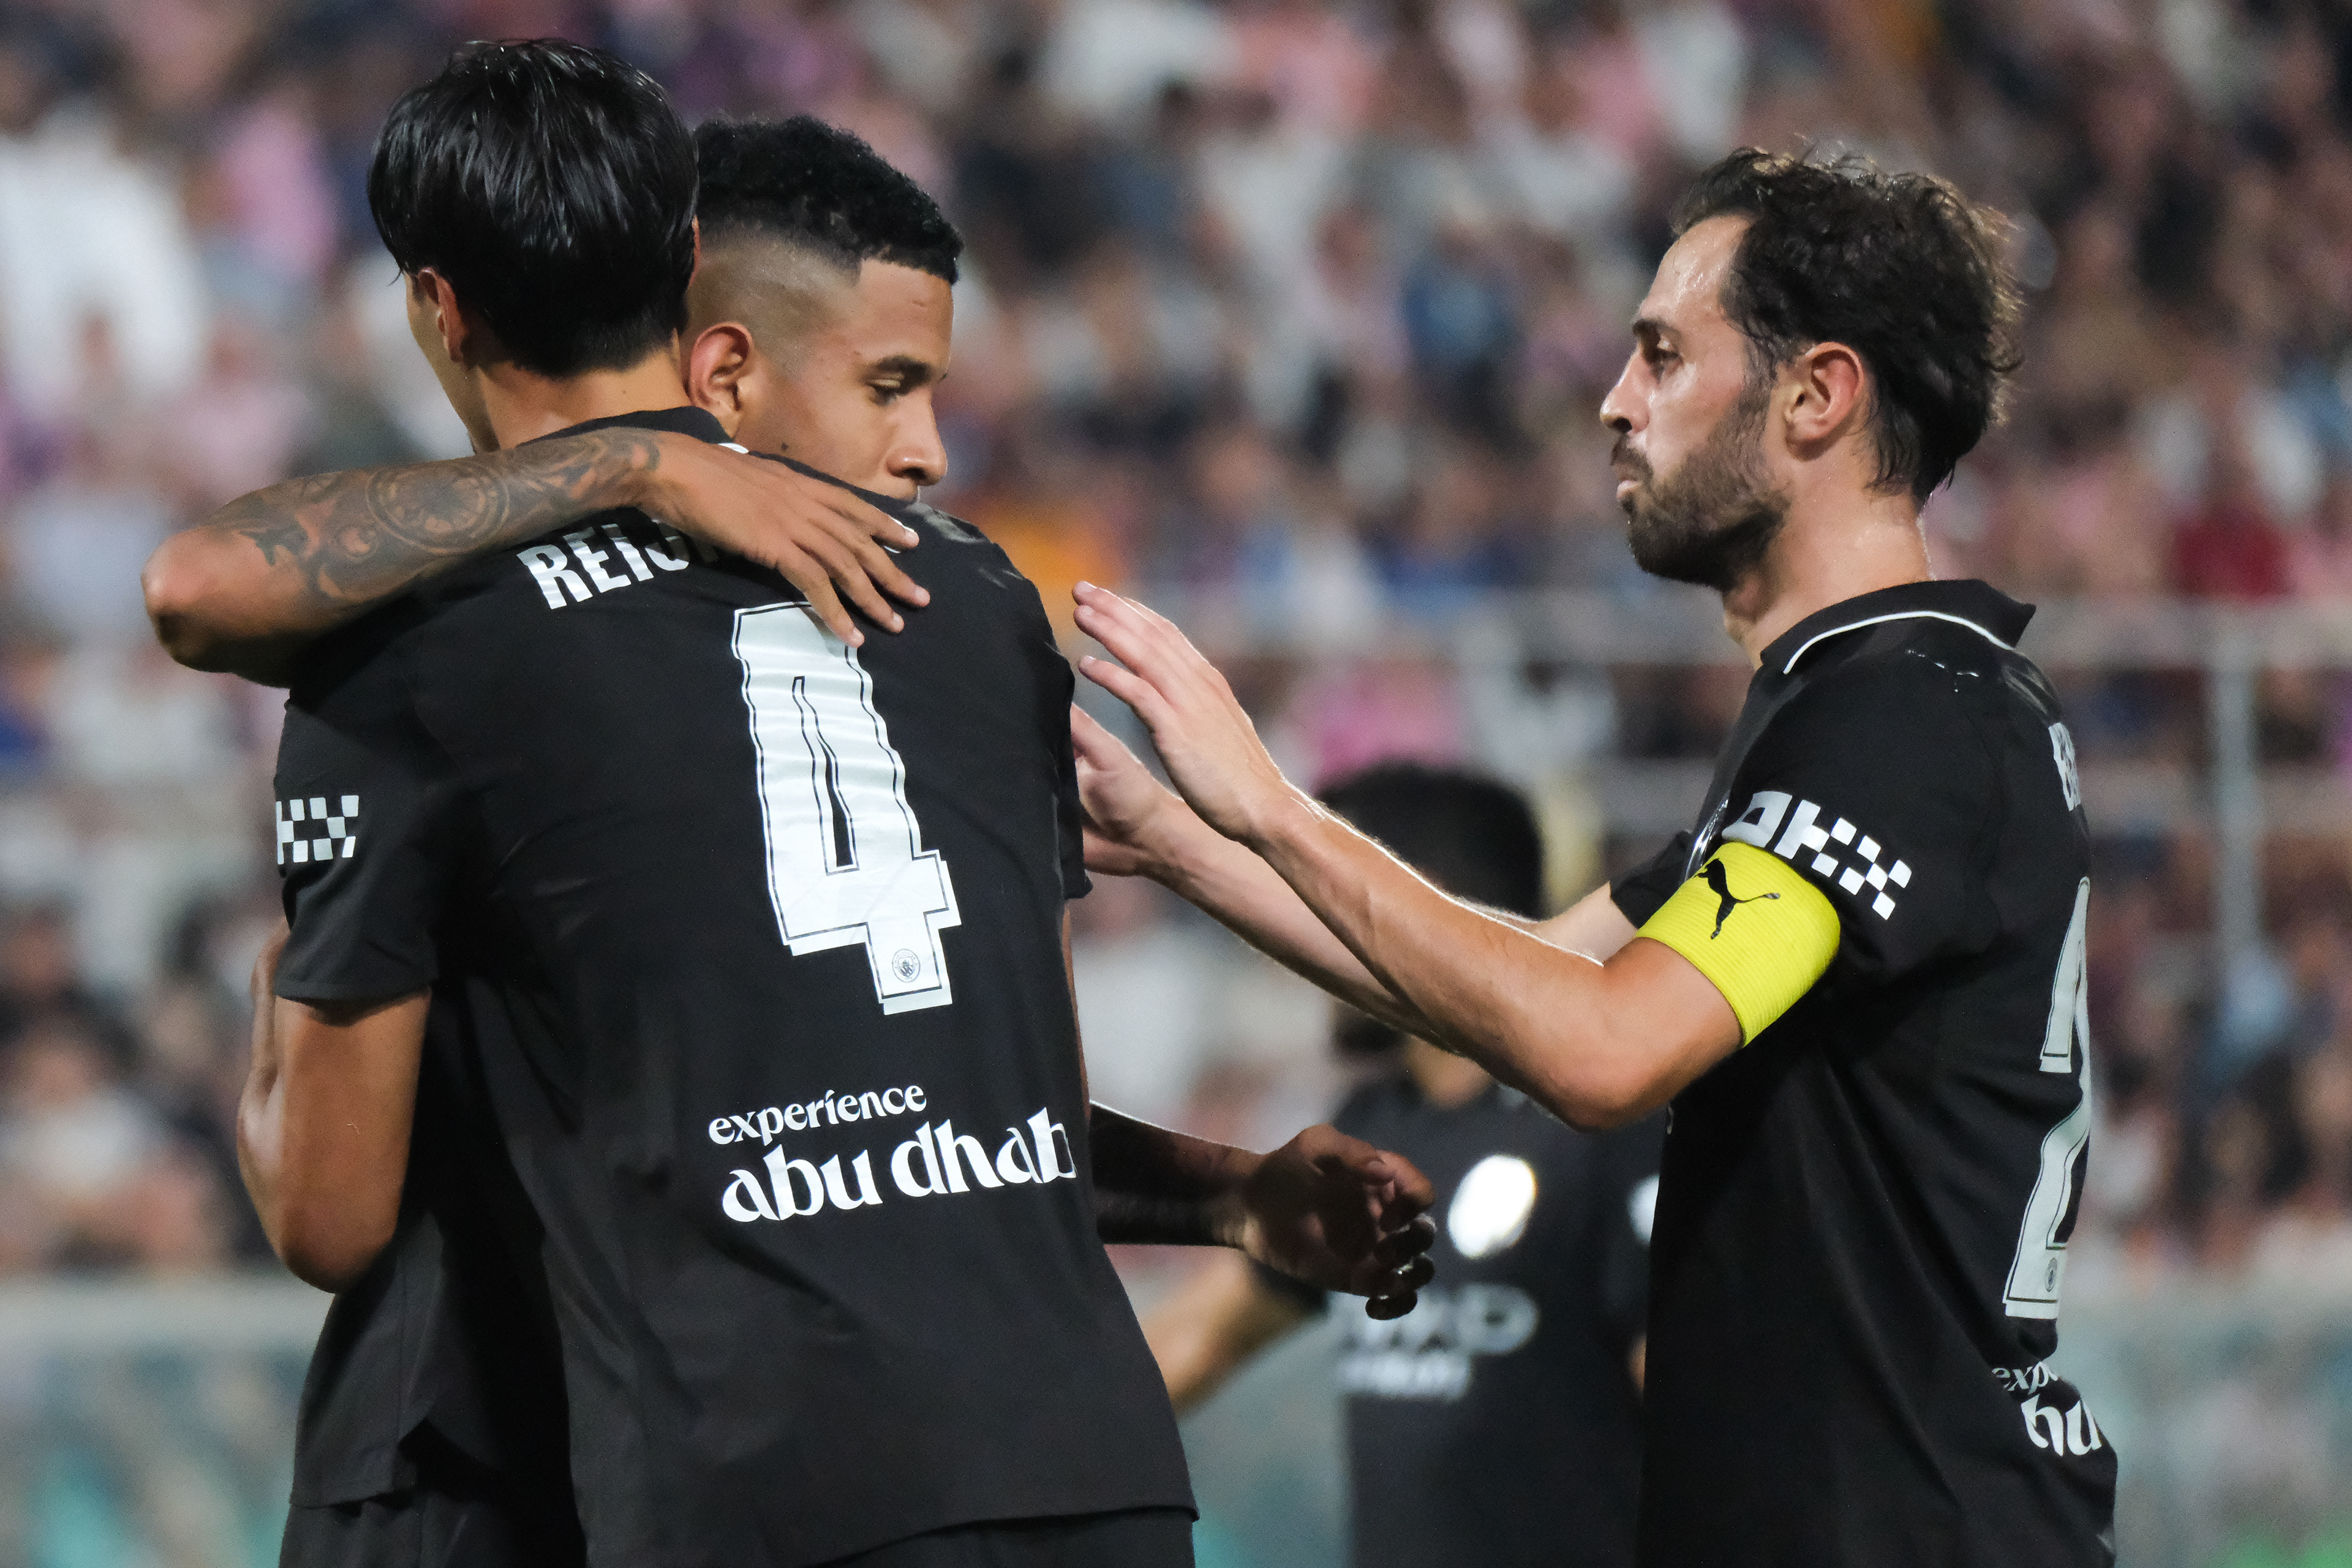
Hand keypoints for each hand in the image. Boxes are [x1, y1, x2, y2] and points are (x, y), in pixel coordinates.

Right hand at [646, 436, 930, 646]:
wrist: (671, 468)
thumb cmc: (697, 474)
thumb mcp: (748, 479)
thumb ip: (772, 494)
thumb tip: (778, 508)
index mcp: (799, 483)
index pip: (854, 506)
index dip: (885, 525)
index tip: (911, 542)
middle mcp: (805, 501)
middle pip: (861, 542)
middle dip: (893, 572)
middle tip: (920, 598)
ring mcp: (792, 523)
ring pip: (846, 565)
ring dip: (873, 599)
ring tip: (894, 625)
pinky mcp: (775, 546)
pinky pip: (815, 584)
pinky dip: (835, 612)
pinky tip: (850, 635)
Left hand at [1071, 582, 1294, 844]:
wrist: (1263, 806)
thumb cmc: (1240, 778)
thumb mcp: (1220, 728)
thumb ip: (1198, 705)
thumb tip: (1178, 697)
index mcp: (1208, 681)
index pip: (1168, 634)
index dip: (1135, 613)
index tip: (1108, 598)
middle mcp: (1199, 684)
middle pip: (1151, 634)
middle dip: (1115, 608)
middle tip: (1082, 589)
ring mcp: (1189, 705)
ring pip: (1143, 654)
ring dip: (1109, 630)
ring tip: (1079, 614)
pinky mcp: (1177, 731)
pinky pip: (1138, 693)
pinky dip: (1111, 675)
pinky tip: (1085, 665)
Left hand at [1230, 1125, 1435, 1319]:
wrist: (1252, 1205)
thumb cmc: (1285, 1166)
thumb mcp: (1316, 1145)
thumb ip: (1352, 1152)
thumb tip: (1384, 1173)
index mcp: (1385, 1181)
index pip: (1421, 1192)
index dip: (1414, 1206)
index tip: (1386, 1217)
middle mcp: (1387, 1215)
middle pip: (1425, 1233)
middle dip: (1412, 1243)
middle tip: (1381, 1251)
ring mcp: (1375, 1249)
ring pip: (1420, 1268)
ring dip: (1413, 1275)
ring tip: (1380, 1277)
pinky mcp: (1360, 1278)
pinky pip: (1395, 1296)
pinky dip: (1397, 1305)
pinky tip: (1372, 1307)